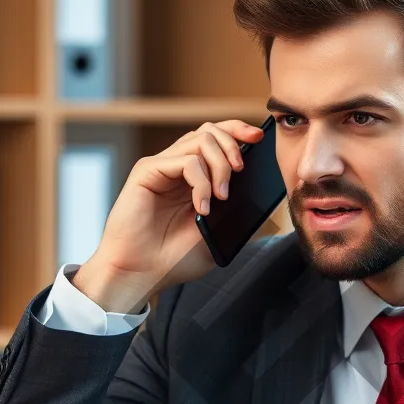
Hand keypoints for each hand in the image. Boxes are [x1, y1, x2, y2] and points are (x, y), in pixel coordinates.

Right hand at [72, 120, 266, 312]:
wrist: (141, 273)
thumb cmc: (173, 259)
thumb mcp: (217, 235)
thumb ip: (235, 214)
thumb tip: (262, 198)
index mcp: (194, 178)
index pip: (217, 139)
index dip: (238, 132)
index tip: (259, 139)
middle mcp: (177, 166)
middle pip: (210, 130)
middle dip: (234, 142)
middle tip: (241, 169)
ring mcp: (162, 167)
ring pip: (201, 140)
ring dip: (220, 166)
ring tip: (222, 196)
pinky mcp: (147, 171)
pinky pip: (186, 162)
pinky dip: (202, 183)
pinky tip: (202, 208)